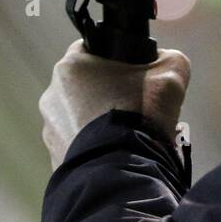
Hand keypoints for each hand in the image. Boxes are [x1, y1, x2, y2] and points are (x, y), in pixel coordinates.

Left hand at [39, 39, 190, 169]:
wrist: (122, 171)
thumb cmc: (140, 114)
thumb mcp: (171, 74)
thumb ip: (168, 58)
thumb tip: (163, 61)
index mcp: (71, 66)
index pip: (91, 50)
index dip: (116, 60)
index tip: (133, 74)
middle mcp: (52, 95)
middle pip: (85, 86)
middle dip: (108, 95)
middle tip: (134, 109)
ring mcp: (49, 129)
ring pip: (78, 118)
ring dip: (97, 123)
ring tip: (126, 136)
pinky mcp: (54, 157)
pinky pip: (76, 146)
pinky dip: (93, 148)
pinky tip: (114, 154)